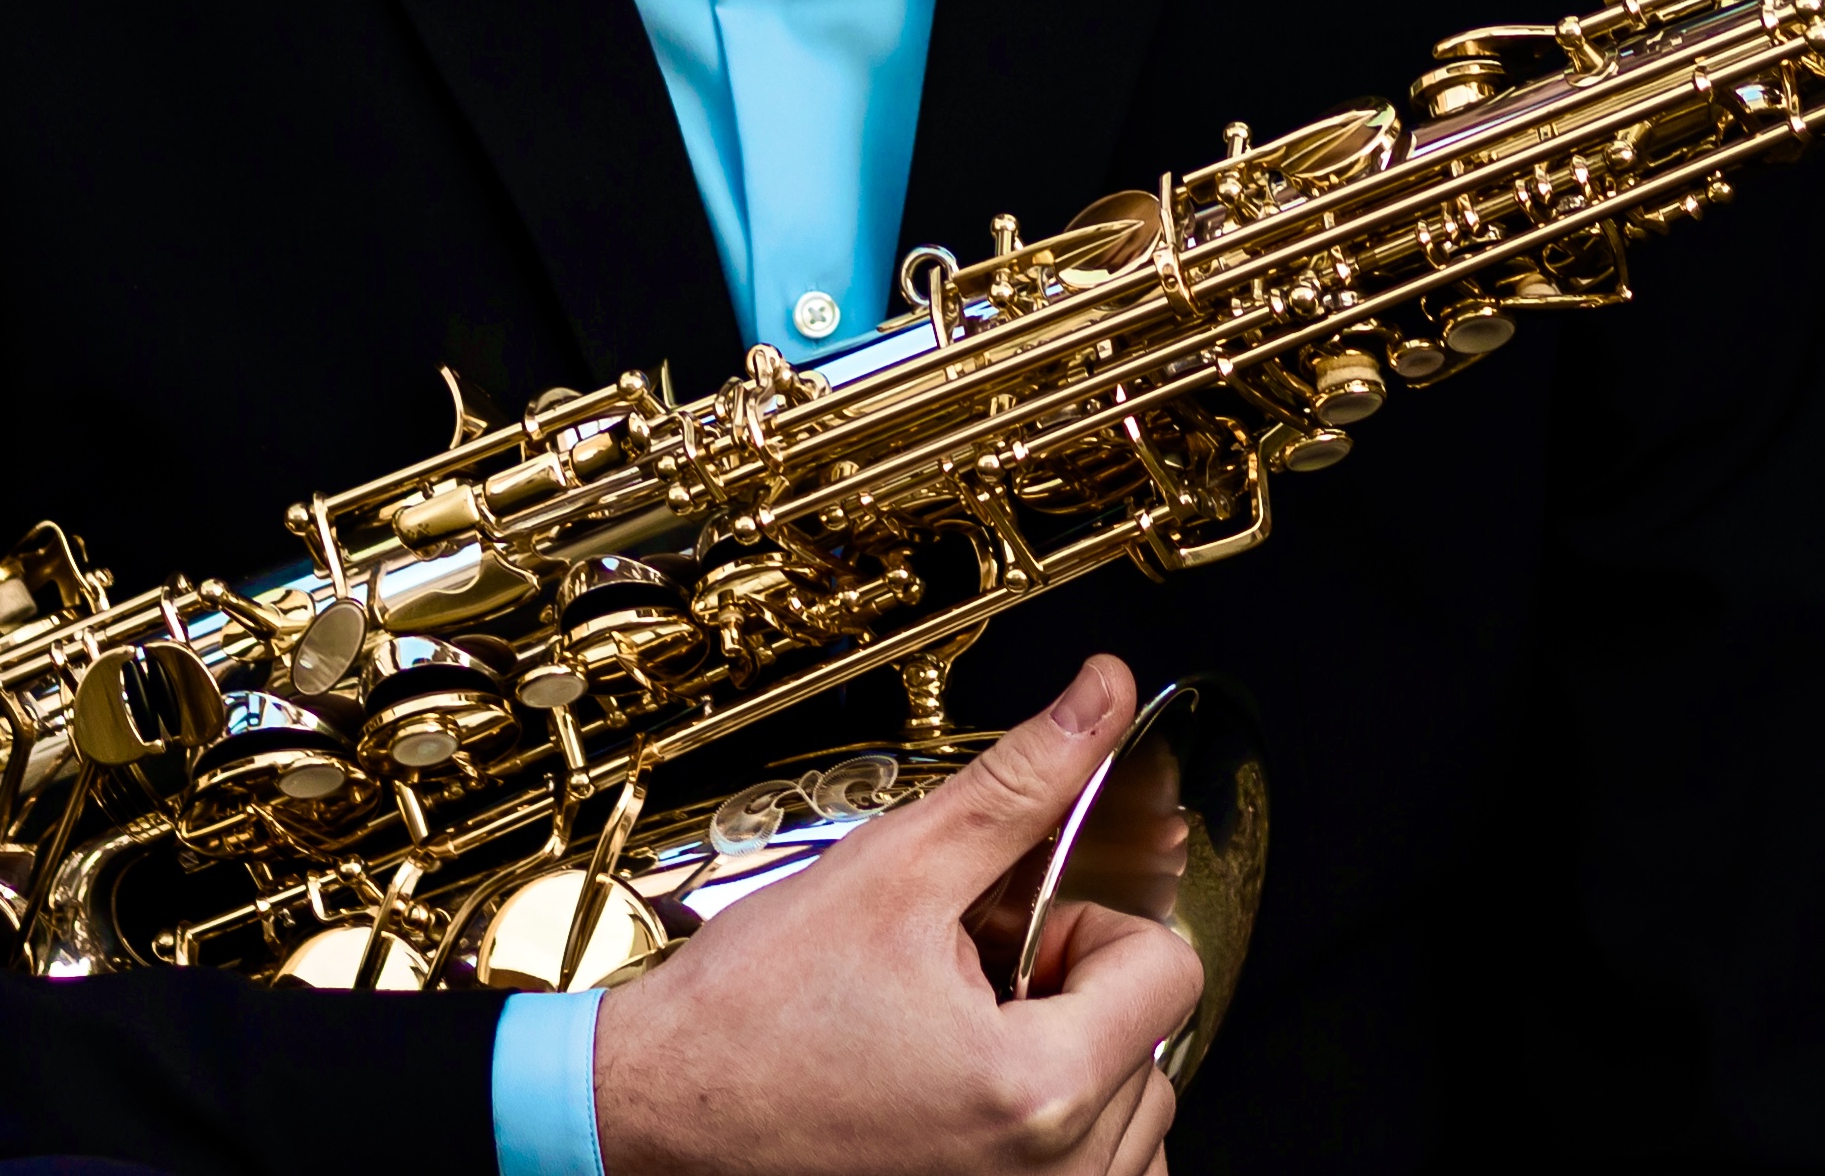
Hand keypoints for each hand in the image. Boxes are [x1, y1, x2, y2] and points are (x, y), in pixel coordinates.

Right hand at [592, 654, 1200, 1175]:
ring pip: (1129, 1116)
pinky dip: (1056, 1138)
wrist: (657, 1113)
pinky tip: (967, 1101)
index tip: (1001, 935)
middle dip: (1067, 994)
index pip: (1167, 970)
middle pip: (1151, 1044)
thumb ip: (1022, 781)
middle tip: (957, 987)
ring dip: (1067, 1064)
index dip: (1082, 927)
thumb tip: (1103, 693)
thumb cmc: (752, 1015)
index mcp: (1040, 1091)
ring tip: (952, 1044)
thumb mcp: (897, 868)